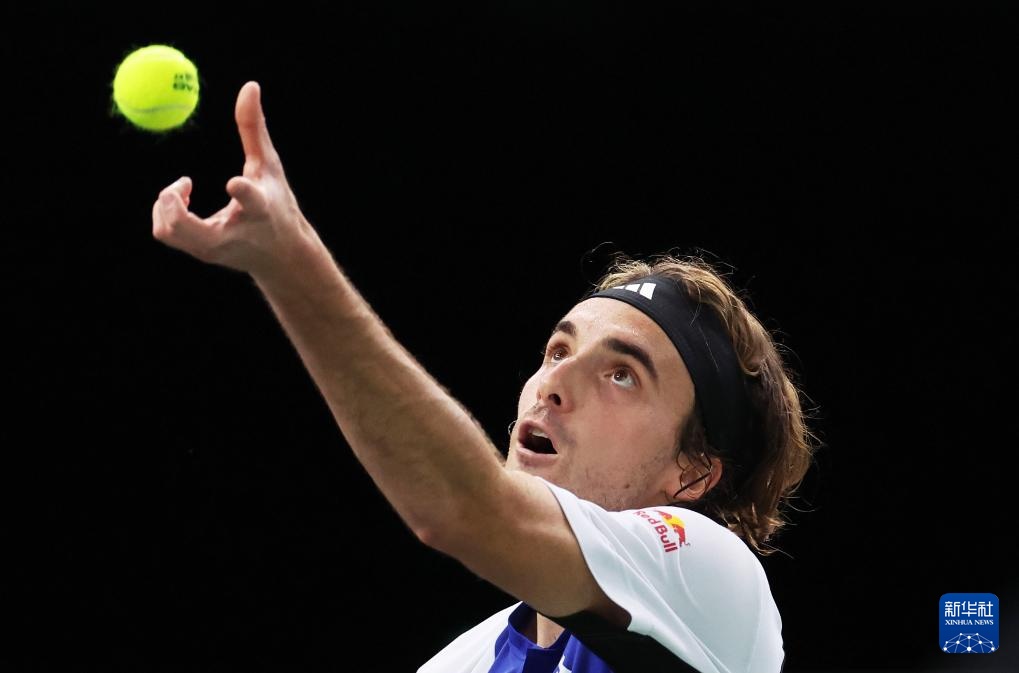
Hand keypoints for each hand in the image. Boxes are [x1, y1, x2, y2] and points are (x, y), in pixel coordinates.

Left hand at [152, 81, 316, 277]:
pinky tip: (181, 201)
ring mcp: (212, 250)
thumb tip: (250, 85)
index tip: (233, 182)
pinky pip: (167, 232)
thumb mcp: (271, 168)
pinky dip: (167, 212)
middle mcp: (233, 234)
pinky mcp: (201, 254)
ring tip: (182, 189)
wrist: (283, 258)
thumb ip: (255, 128)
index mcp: (259, 210)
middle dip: (172, 202)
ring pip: (168, 230)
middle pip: (186, 228)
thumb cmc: (278, 206)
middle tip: (182, 182)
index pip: (250, 202)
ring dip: (166, 203)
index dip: (241, 192)